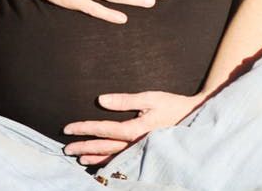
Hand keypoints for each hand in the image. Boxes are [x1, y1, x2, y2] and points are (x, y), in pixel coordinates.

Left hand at [63, 91, 206, 165]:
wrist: (195, 118)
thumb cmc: (173, 105)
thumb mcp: (150, 98)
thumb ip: (125, 100)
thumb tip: (101, 100)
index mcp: (134, 129)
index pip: (102, 130)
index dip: (83, 129)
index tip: (67, 129)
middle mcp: (135, 144)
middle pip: (103, 147)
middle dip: (83, 147)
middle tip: (66, 148)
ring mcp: (140, 151)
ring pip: (112, 158)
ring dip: (94, 158)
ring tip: (79, 158)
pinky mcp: (145, 153)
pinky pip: (123, 162)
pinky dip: (109, 163)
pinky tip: (101, 164)